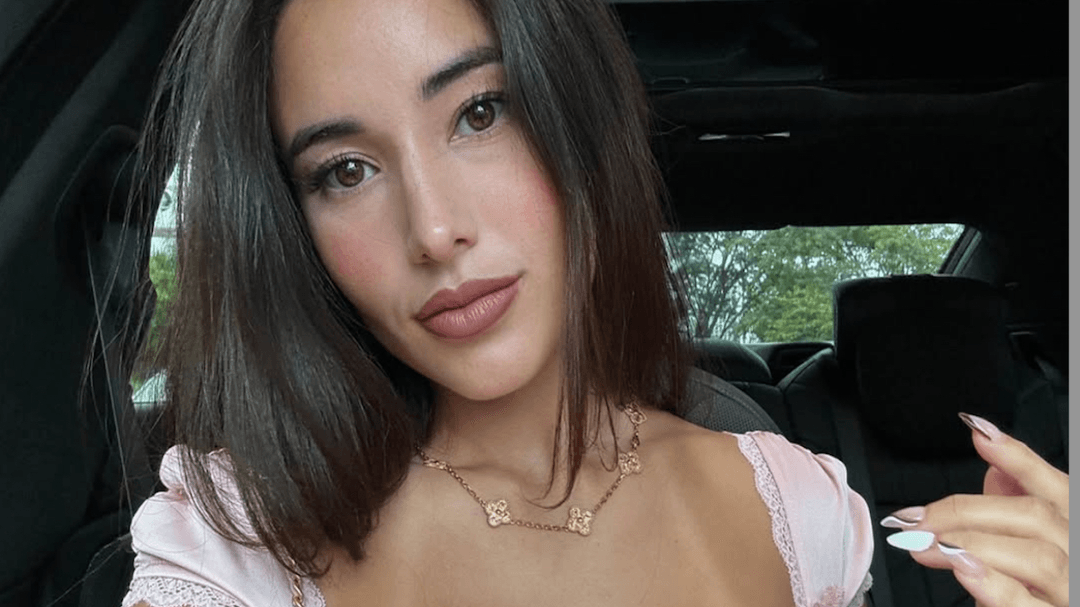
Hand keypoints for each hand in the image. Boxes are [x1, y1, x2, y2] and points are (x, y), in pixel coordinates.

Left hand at [882, 413, 1068, 606]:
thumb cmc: (1032, 586)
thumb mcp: (1019, 543)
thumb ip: (1010, 502)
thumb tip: (991, 458)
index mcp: (1071, 527)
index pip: (1057, 486)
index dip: (1019, 458)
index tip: (980, 433)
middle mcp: (1078, 555)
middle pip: (1035, 517)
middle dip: (967, 512)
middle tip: (915, 520)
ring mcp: (1071, 591)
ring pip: (1037, 558)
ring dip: (974, 545)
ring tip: (926, 544)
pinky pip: (1028, 606)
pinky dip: (994, 585)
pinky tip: (962, 569)